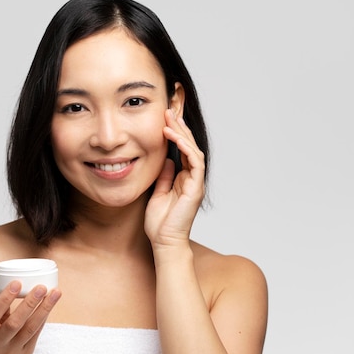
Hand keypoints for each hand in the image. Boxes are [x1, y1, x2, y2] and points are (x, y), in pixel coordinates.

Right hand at [0, 281, 60, 353]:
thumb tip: (6, 280)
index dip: (5, 299)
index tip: (18, 283)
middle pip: (15, 323)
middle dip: (30, 303)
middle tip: (42, 287)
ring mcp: (11, 353)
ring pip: (30, 329)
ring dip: (44, 309)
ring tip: (55, 293)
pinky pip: (36, 335)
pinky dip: (43, 319)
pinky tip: (49, 306)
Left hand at [145, 109, 204, 250]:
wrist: (164, 242)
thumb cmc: (160, 223)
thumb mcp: (158, 193)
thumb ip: (164, 177)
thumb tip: (166, 160)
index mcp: (183, 179)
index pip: (182, 151)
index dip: (175, 134)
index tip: (164, 119)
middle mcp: (192, 179)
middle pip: (189, 147)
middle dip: (179, 128)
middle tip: (168, 111)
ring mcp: (195, 183)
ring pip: (193, 151)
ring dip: (182, 133)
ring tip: (170, 119)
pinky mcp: (196, 188)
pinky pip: (194, 163)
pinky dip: (185, 148)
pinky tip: (174, 137)